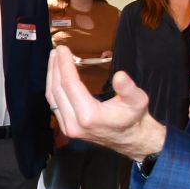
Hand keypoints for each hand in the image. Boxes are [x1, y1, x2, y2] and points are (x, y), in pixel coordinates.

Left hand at [46, 46, 166, 161]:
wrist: (130, 139)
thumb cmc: (133, 117)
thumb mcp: (138, 100)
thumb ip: (128, 89)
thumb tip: (119, 75)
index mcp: (89, 116)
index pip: (70, 84)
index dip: (64, 64)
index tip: (63, 49)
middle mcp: (73, 123)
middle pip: (57, 89)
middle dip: (55, 67)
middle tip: (57, 50)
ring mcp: (67, 128)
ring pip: (52, 97)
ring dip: (52, 75)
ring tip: (54, 58)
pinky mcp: (66, 128)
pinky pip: (54, 104)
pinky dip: (53, 87)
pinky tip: (56, 75)